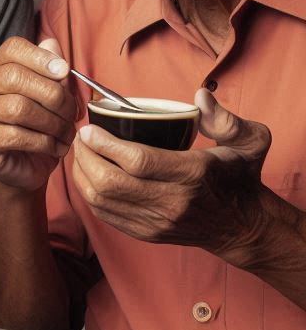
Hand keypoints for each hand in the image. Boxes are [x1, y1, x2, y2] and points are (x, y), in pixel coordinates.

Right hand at [0, 36, 79, 190]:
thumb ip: (52, 71)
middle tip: (73, 113)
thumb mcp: (53, 98)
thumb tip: (52, 44)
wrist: (28, 169)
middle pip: (15, 77)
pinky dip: (43, 142)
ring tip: (67, 133)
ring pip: (17, 107)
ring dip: (52, 122)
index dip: (40, 57)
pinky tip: (55, 148)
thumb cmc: (40, 129)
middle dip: (53, 95)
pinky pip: (14, 136)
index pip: (12, 49)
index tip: (64, 71)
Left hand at [72, 89, 271, 257]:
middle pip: (111, 183)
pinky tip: (87, 174)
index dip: (106, 144)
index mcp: (194, 174)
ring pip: (102, 200)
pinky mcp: (146, 233)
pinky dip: (89, 192)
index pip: (138, 161)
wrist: (242, 226)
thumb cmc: (239, 177)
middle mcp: (172, 202)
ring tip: (80, 152)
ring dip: (82, 174)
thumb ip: (226, 119)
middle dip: (86, 157)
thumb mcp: (249, 142)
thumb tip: (200, 96)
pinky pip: (105, 214)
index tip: (89, 128)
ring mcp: (157, 222)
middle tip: (80, 137)